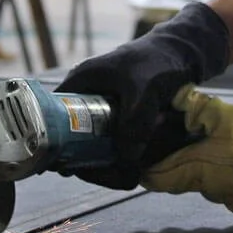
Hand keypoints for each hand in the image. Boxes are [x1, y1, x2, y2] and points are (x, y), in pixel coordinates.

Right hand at [56, 2, 229, 188]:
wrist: (181, 54)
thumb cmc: (157, 62)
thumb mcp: (144, 88)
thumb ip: (135, 120)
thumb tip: (126, 158)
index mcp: (79, 84)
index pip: (52, 117)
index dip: (55, 144)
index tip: (67, 168)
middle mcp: (85, 100)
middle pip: (72, 139)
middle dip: (88, 162)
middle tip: (109, 177)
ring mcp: (101, 112)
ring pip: (93, 146)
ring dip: (108, 163)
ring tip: (128, 176)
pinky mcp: (119, 121)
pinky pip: (112, 145)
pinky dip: (122, 159)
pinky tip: (135, 169)